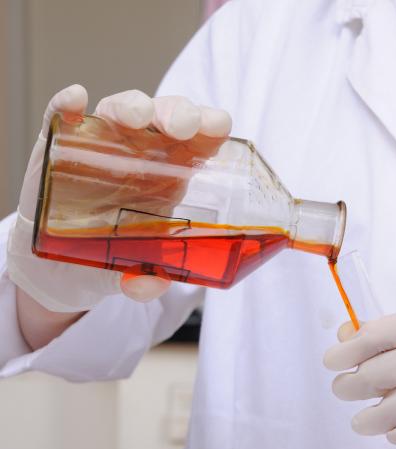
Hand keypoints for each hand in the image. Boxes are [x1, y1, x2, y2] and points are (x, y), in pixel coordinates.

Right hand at [7, 84, 231, 311]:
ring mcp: (101, 144)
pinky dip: (68, 105)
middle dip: (176, 113)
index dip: (210, 128)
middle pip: (164, 117)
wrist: (61, 265)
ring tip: (134, 118)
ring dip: (131, 107)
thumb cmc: (110, 256)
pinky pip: (63, 116)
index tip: (218, 127)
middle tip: (181, 126)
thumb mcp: (131, 272)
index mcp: (171, 175)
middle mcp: (141, 152)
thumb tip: (150, 285)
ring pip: (120, 109)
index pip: (197, 141)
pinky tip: (76, 102)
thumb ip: (144, 280)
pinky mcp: (61, 145)